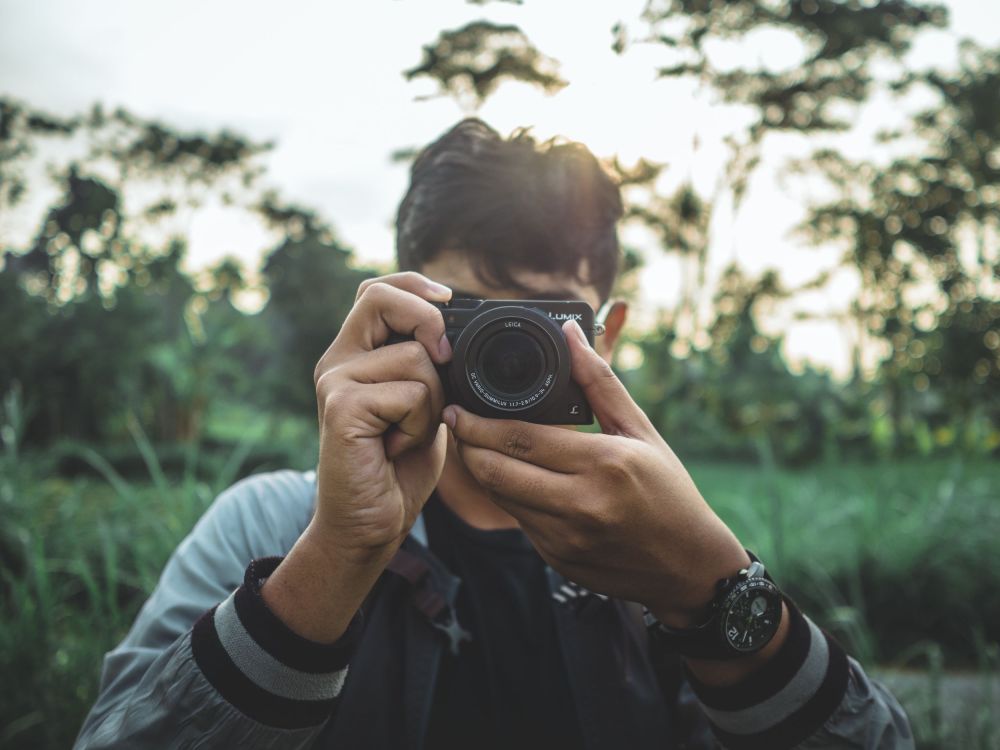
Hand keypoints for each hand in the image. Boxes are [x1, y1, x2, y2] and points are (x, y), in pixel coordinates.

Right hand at [309, 271, 453, 564]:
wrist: (369, 524)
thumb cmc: (398, 467)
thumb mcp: (422, 404)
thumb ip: (429, 368)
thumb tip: (458, 332)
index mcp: (355, 355)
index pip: (375, 290)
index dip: (413, 285)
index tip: (449, 298)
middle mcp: (337, 361)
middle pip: (381, 298)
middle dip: (428, 322)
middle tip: (443, 363)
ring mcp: (335, 382)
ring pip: (416, 357)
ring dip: (434, 402)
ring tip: (408, 433)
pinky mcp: (342, 407)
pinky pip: (411, 393)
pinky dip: (420, 425)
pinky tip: (396, 448)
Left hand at [445, 319, 749, 626]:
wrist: (688, 567)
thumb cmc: (668, 492)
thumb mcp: (641, 431)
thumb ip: (599, 381)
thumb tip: (570, 334)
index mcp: (604, 464)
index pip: (521, 439)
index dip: (479, 424)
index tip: (458, 408)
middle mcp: (582, 505)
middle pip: (497, 471)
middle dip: (467, 445)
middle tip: (455, 423)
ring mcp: (566, 538)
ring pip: (500, 498)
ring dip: (481, 470)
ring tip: (475, 445)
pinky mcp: (558, 559)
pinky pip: (518, 521)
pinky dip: (507, 496)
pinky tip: (510, 477)